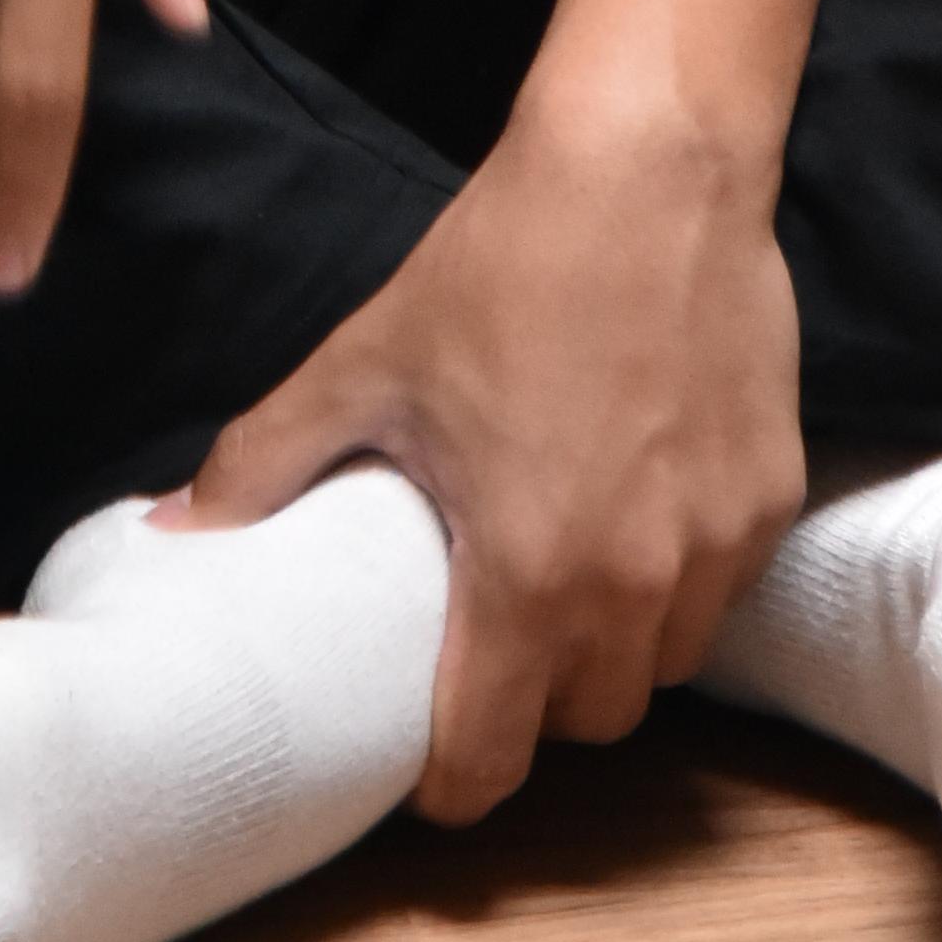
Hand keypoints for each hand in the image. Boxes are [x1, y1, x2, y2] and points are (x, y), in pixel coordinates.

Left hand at [174, 76, 805, 815]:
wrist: (651, 161)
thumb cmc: (503, 262)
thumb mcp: (367, 361)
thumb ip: (263, 462)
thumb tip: (168, 535)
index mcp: (527, 573)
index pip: (492, 762)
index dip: (450, 779)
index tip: (426, 753)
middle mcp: (636, 584)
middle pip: (588, 723)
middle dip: (536, 707)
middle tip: (491, 645)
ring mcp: (718, 546)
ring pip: (663, 666)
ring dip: (614, 650)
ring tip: (567, 581)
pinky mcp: (774, 497)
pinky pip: (722, 590)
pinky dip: (681, 581)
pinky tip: (639, 508)